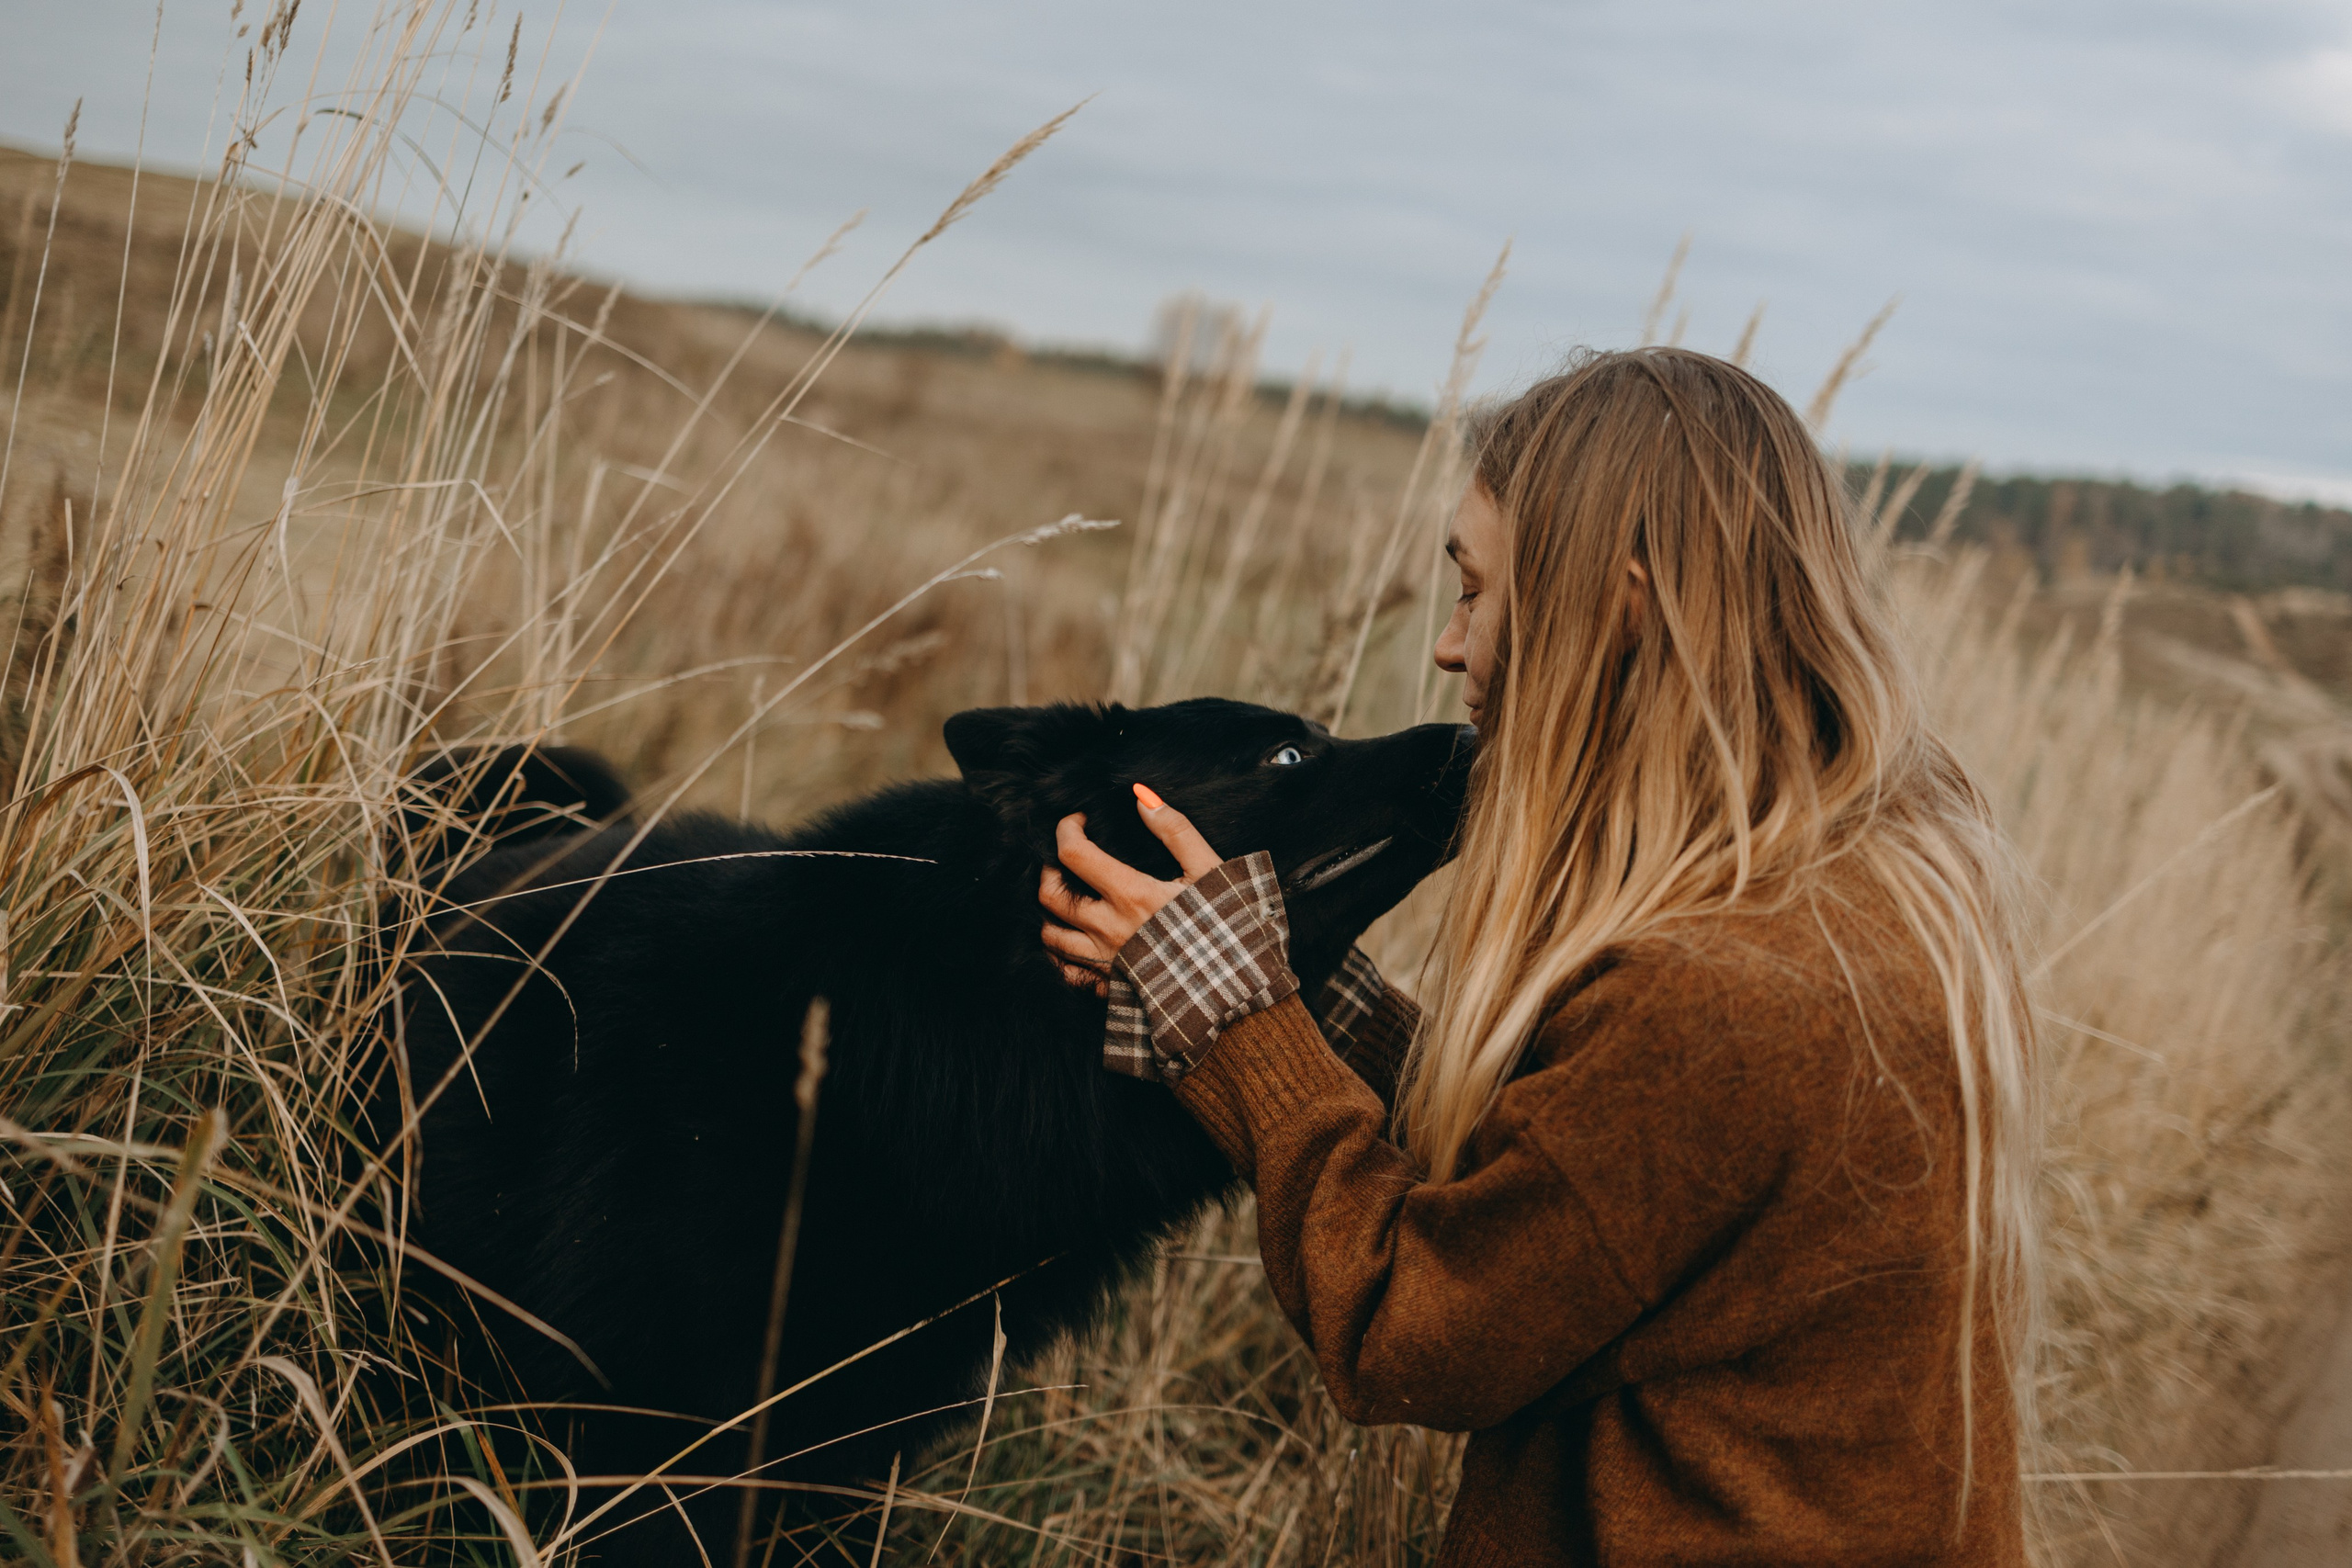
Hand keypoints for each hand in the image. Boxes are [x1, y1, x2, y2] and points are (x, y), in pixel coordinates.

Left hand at [1038, 785, 1222, 994]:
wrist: (1240, 994)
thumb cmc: (1228, 930)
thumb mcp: (1211, 871)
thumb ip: (1176, 831)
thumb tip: (1143, 797)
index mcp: (1132, 896)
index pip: (1074, 854)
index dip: (1066, 829)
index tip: (1078, 821)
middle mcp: (1109, 931)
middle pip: (1050, 896)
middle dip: (1048, 870)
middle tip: (1062, 860)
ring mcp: (1106, 964)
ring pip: (1051, 938)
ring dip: (1049, 914)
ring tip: (1064, 899)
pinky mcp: (1110, 990)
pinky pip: (1067, 974)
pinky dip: (1059, 956)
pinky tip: (1071, 943)